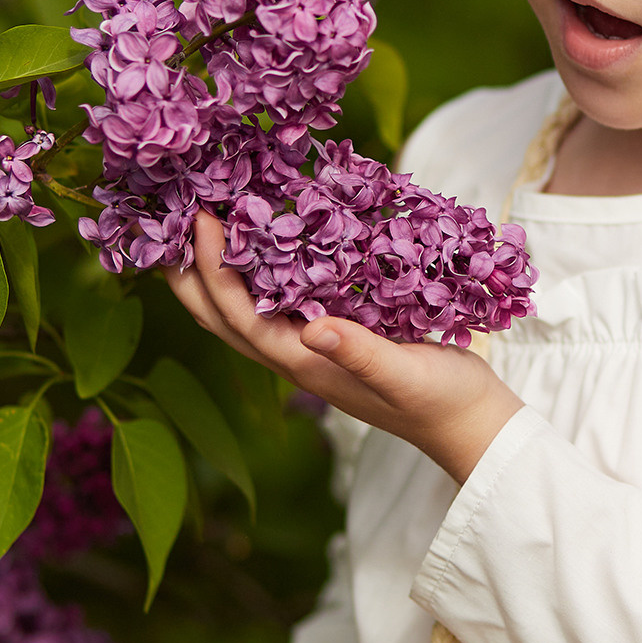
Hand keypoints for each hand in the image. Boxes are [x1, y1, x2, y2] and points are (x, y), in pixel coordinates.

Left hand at [166, 211, 522, 482]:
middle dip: (191, 276)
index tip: (202, 219)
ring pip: (246, 312)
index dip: (213, 270)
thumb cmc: (440, 401)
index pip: (239, 315)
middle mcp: (298, 356)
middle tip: (170, 222)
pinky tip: (266, 245)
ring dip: (217, 275)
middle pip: (223, 318)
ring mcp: (314, 348)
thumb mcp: (406, 374)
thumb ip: (360, 353)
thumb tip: (311, 327)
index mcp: (305, 364)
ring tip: (202, 229)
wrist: (471, 424)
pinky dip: (260, 273)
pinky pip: (281, 303)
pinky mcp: (335, 336)